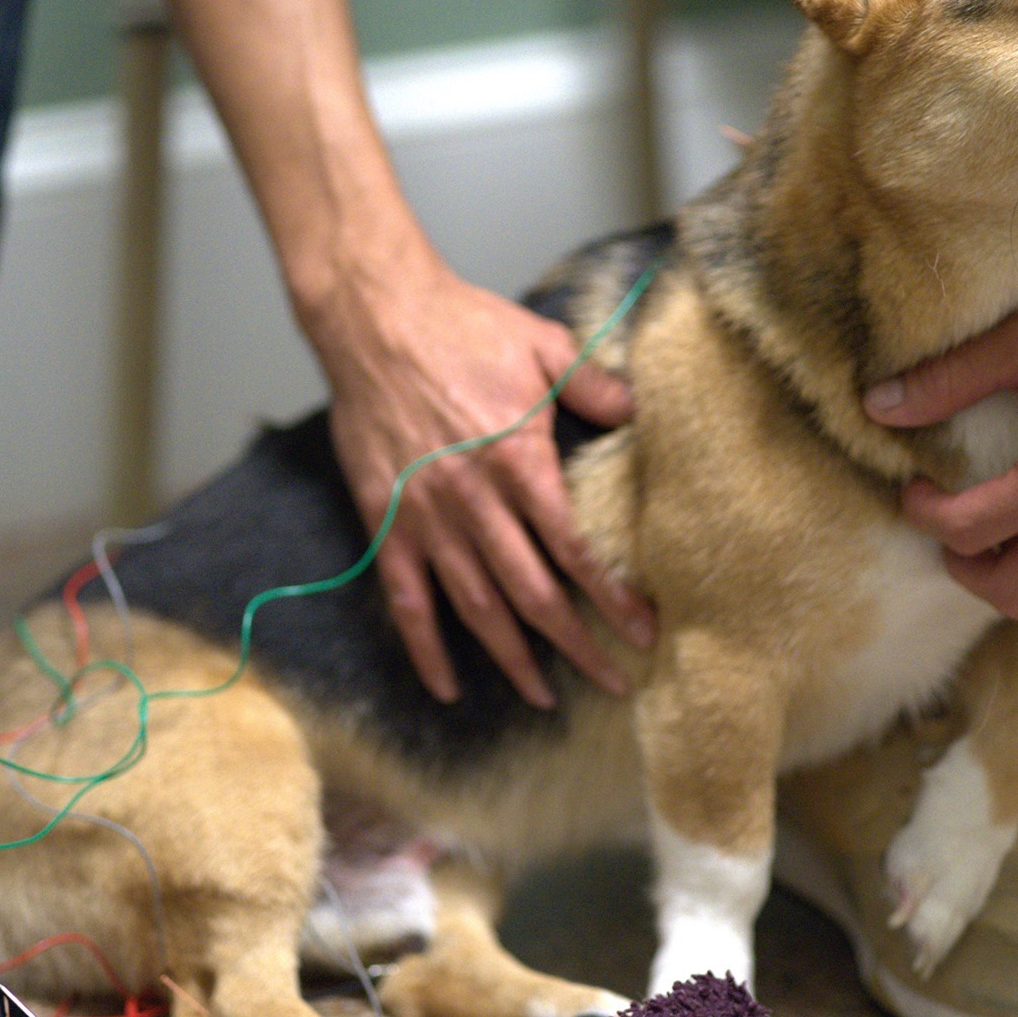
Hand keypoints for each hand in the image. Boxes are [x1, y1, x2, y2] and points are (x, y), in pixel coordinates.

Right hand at [309, 257, 655, 707]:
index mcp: (518, 464)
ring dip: (512, 660)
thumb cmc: (462, 327)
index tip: (642, 632)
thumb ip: (594, 386)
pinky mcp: (385, 524)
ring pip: (475, 610)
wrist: (375, 318)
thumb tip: (639, 413)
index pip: (574, 551)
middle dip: (575, 646)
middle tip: (612, 682)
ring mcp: (425, 520)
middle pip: (533, 596)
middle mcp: (473, 504)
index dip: (612, 598)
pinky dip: (425, 650)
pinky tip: (447, 686)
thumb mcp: (543, 345)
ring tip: (544, 697)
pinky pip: (405, 602)